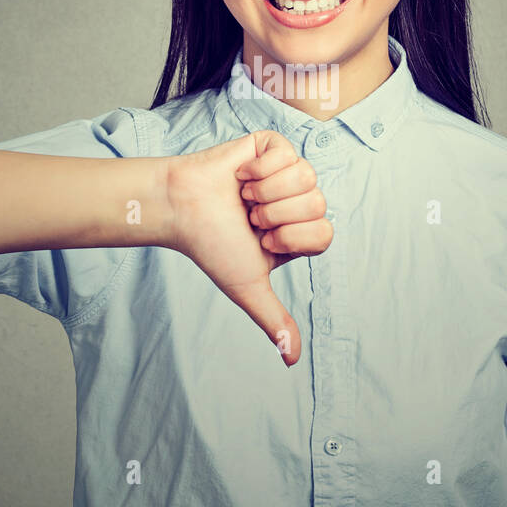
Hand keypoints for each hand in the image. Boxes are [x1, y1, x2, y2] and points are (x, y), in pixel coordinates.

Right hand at [164, 130, 331, 365]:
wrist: (181, 207)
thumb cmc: (210, 244)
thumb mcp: (247, 286)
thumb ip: (274, 319)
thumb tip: (293, 360)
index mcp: (300, 233)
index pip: (324, 233)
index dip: (293, 237)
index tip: (262, 240)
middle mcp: (299, 202)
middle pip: (318, 203)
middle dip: (276, 214)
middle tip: (249, 217)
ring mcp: (289, 171)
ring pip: (306, 176)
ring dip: (267, 190)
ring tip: (244, 197)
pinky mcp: (273, 146)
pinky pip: (287, 153)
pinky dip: (258, 167)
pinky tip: (241, 175)